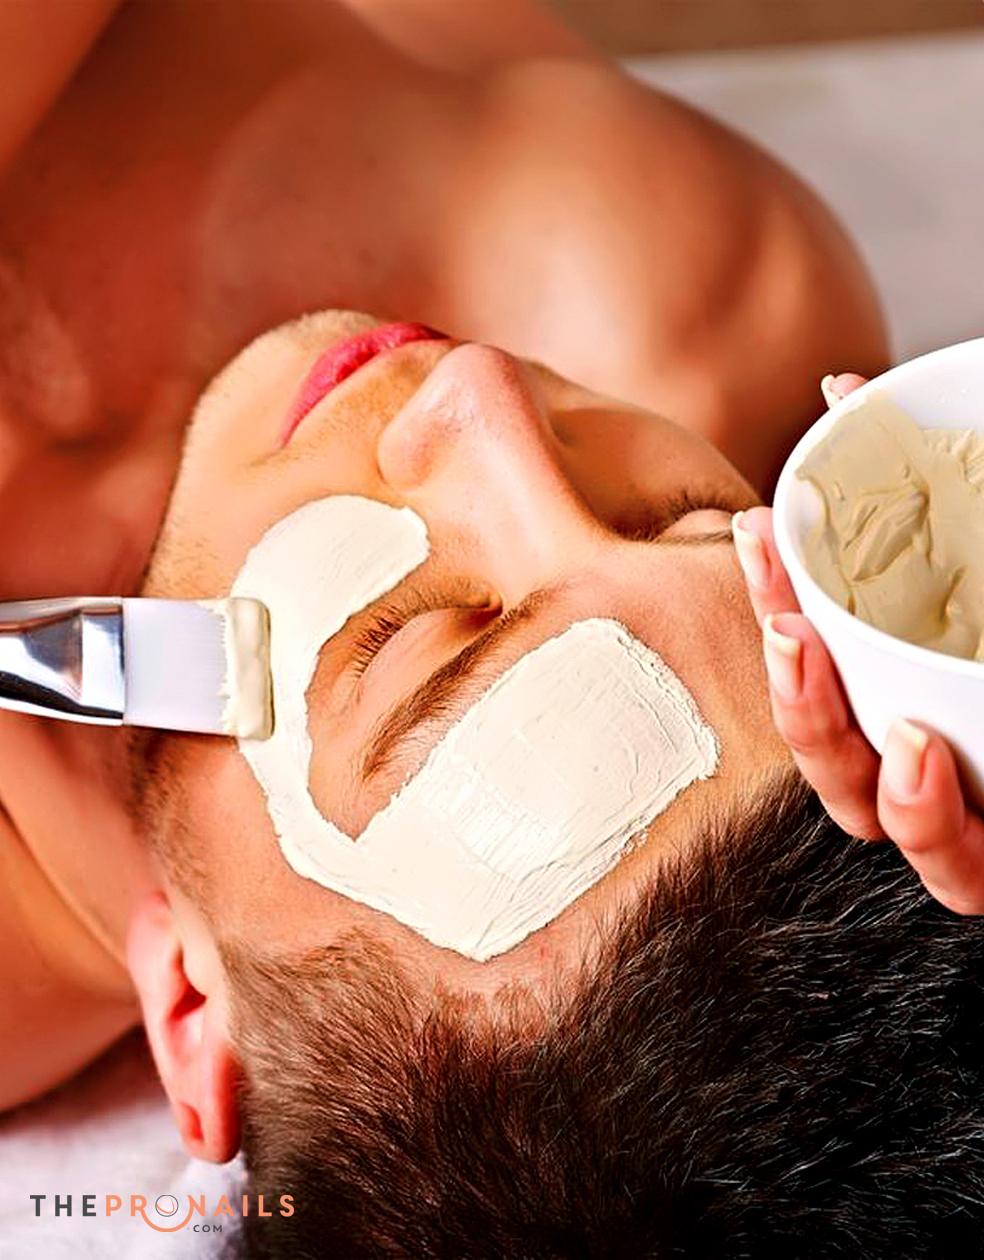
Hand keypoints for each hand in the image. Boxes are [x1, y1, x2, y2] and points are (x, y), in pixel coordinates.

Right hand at [733, 373, 983, 914]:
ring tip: (821, 669)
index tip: (761, 531)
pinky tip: (919, 759)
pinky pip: (960, 871)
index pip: (825, 660)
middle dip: (792, 679)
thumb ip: (937, 484)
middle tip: (785, 613)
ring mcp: (971, 821)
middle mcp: (935, 764)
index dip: (779, 599)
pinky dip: (924, 823)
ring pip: (872, 816)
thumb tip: (847, 390)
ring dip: (828, 744)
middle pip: (831, 748)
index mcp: (921, 694)